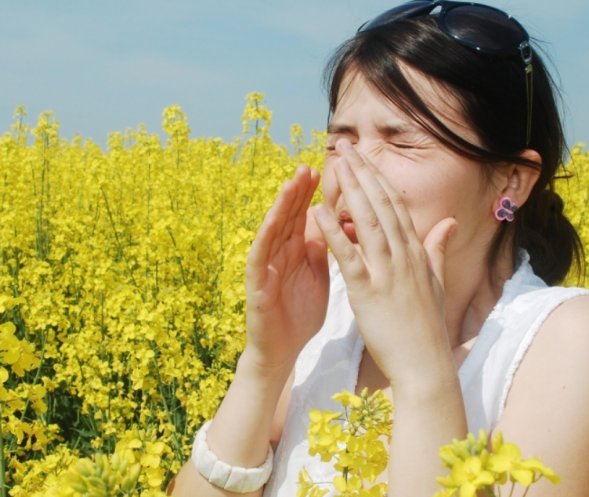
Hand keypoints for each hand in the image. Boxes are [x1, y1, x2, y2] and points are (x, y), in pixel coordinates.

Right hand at [243, 165, 329, 375]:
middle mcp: (279, 253)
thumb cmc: (300, 315)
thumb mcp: (318, 276)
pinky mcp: (256, 283)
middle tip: (309, 166)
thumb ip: (321, 250)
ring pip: (273, 229)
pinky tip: (273, 220)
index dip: (314, 194)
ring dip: (281, 206)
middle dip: (298, 191)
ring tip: (291, 183)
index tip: (329, 170)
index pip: (305, 215)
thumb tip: (332, 223)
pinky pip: (259, 256)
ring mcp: (266, 266)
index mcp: (297, 251)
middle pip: (289, 216)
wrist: (283, 350)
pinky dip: (266, 236)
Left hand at [312, 140, 456, 386]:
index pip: (395, 206)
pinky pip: (348, 256)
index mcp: (416, 252)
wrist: (425, 364)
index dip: (378, 178)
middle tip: (345, 147)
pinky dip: (333, 232)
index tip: (364, 158)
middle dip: (363, 172)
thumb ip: (437, 249)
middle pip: (381, 205)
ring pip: (367, 222)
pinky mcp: (368, 291)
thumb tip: (449, 223)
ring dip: (350, 190)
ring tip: (335, 165)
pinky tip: (317, 212)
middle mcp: (403, 256)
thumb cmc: (427, 327)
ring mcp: (387, 272)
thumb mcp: (435, 283)